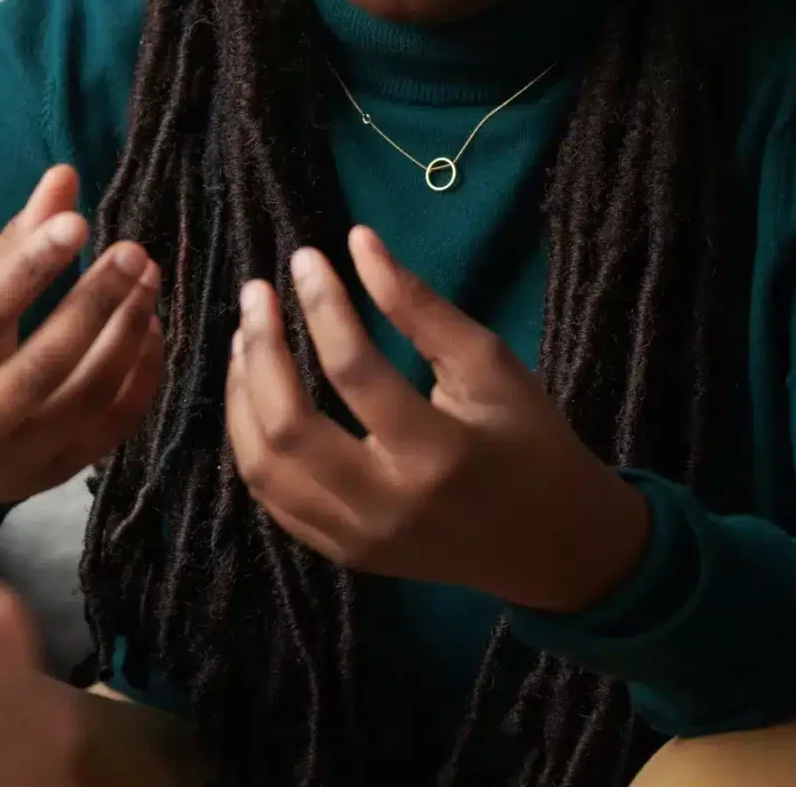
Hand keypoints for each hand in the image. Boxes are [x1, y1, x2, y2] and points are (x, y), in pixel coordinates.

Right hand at [0, 166, 163, 505]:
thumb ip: (9, 247)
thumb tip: (63, 180)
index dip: (29, 268)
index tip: (73, 222)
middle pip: (42, 363)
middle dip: (95, 302)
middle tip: (131, 252)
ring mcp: (15, 457)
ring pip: (85, 396)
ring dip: (126, 333)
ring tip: (146, 280)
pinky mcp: (54, 475)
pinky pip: (111, 426)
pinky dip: (140, 375)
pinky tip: (150, 329)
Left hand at [224, 227, 650, 615]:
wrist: (552, 544)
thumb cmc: (529, 441)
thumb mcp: (489, 365)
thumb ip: (419, 307)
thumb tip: (356, 241)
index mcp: (436, 455)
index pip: (353, 372)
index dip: (322, 306)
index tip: (304, 257)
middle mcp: (386, 506)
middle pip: (287, 427)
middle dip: (261, 350)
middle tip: (256, 293)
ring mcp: (357, 539)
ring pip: (263, 467)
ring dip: (243, 395)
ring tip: (247, 337)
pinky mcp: (343, 554)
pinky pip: (272, 498)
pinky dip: (251, 441)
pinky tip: (255, 393)